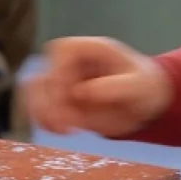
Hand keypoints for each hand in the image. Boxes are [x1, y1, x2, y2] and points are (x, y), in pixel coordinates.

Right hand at [25, 37, 173, 137]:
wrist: (146, 103)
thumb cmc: (146, 86)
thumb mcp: (139, 85)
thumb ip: (116, 86)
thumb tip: (82, 91)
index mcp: (89, 48)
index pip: (61, 50)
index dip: (60, 72)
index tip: (74, 95)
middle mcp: (71, 63)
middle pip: (43, 73)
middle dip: (50, 101)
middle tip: (69, 123)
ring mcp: (63, 82)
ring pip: (34, 92)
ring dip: (42, 112)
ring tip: (64, 129)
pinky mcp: (61, 102)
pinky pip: (39, 108)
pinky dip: (44, 120)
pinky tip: (63, 131)